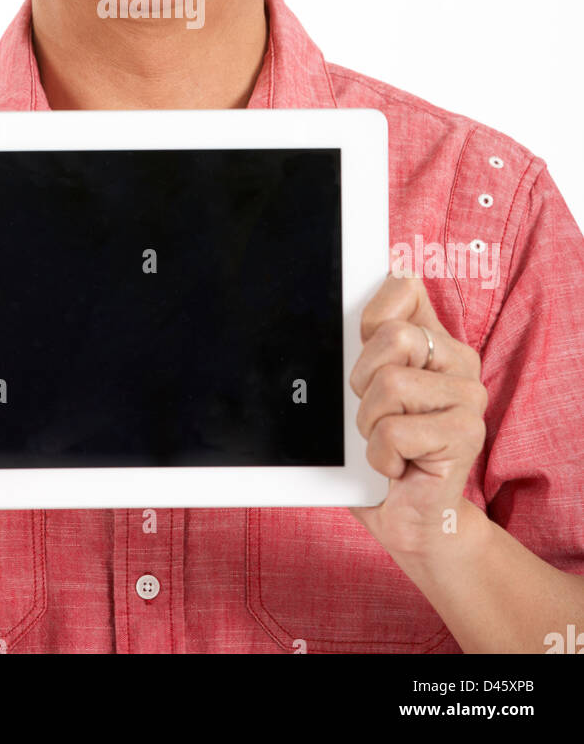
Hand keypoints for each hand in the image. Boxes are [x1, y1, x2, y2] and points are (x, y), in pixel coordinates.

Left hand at [347, 270, 487, 558]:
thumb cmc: (380, 448)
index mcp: (433, 339)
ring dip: (370, 423)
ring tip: (385, 442)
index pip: (403, 285)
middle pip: (392, 336)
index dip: (370, 318)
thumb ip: (359, 345)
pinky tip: (397, 466)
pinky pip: (395, 431)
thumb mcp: (361, 389)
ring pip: (391, 384)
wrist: (408, 517)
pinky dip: (380, 455)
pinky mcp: (467, 434)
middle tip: (373, 412)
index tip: (365, 351)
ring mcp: (469, 397)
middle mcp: (459, 360)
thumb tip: (333, 308)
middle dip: (362, 381)